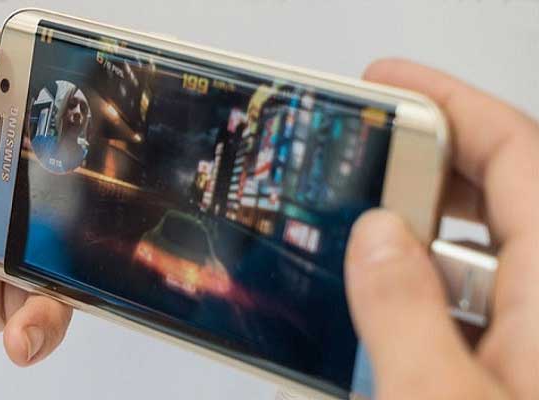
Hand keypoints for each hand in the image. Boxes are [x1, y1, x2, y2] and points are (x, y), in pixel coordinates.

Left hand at [0, 32, 72, 398]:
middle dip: (82, 165)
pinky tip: (24, 332)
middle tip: (96, 185)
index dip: (41, 84)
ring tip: (55, 275)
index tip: (75, 91)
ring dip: (76, 251)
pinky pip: (48, 298)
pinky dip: (53, 317)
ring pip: (62, 228)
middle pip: (48, 157)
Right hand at [345, 59, 538, 398]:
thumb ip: (401, 313)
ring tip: (353, 250)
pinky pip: (475, 309)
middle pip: (498, 198)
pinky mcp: (522, 369)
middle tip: (358, 161)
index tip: (390, 84)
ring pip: (480, 261)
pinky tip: (382, 319)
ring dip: (415, 249)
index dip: (451, 104)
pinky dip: (427, 300)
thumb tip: (374, 237)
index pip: (515, 155)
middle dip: (422, 171)